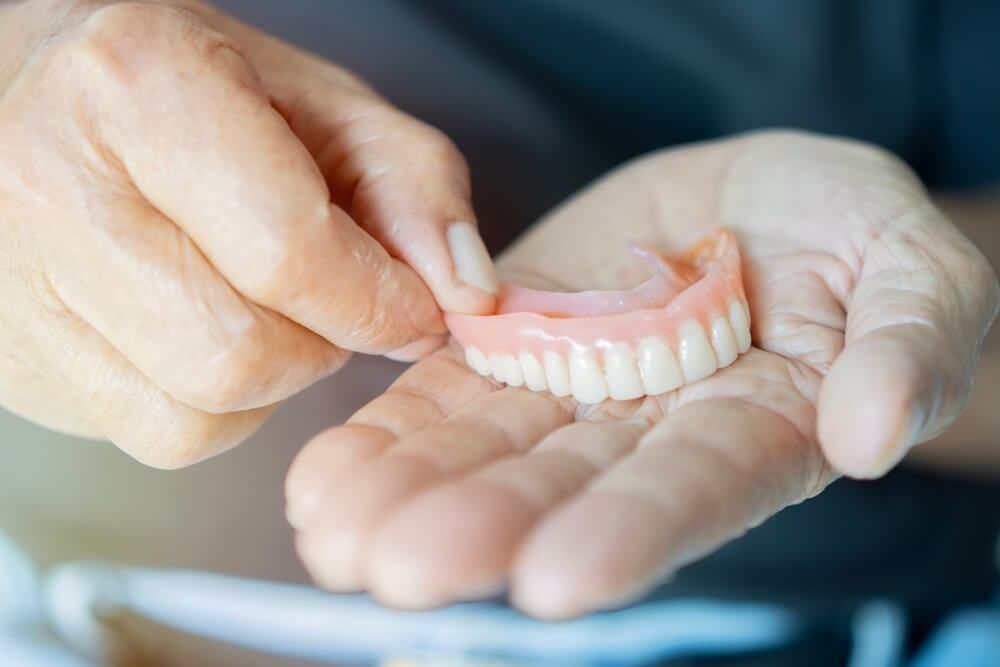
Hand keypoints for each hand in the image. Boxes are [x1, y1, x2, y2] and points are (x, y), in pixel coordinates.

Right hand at [0, 0, 495, 466]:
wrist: (43, 96)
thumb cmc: (192, 93)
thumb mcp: (324, 106)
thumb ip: (414, 186)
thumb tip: (467, 291)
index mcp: (140, 85)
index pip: (285, 250)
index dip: (377, 300)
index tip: (414, 308)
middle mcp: (54, 184)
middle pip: (240, 351)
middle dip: (324, 342)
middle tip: (329, 295)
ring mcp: (19, 282)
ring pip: (199, 409)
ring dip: (274, 378)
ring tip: (260, 305)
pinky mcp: (15, 358)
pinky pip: (159, 433)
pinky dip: (218, 405)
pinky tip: (205, 334)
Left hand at [287, 131, 998, 617]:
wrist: (762, 196)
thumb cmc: (854, 237)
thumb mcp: (915, 273)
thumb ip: (907, 347)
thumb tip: (871, 435)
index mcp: (754, 430)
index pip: (691, 489)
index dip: (628, 531)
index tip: (556, 578)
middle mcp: (648, 432)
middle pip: (563, 487)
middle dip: (482, 528)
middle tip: (401, 569)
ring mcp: (574, 389)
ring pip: (486, 450)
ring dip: (409, 494)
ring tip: (336, 535)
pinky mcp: (515, 343)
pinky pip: (447, 392)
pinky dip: (389, 433)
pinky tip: (327, 477)